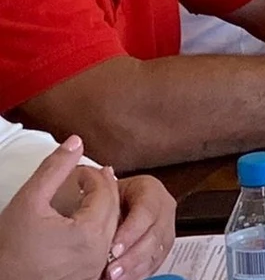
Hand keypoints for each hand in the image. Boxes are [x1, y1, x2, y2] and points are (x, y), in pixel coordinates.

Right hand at [0, 137, 117, 279]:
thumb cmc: (9, 246)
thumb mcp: (29, 200)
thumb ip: (54, 168)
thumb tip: (76, 140)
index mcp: (90, 233)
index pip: (105, 192)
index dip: (92, 176)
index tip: (77, 171)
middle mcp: (100, 253)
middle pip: (113, 211)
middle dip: (103, 189)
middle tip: (92, 175)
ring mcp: (95, 269)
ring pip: (112, 230)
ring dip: (104, 209)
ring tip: (92, 194)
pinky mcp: (88, 278)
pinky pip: (103, 249)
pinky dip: (100, 231)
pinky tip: (88, 221)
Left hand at [108, 176, 174, 279]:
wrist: (111, 202)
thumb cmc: (104, 195)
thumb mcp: (102, 192)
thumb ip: (100, 201)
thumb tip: (88, 211)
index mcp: (149, 189)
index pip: (146, 211)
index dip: (131, 231)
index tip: (113, 248)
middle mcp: (162, 208)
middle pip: (155, 234)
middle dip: (133, 255)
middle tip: (113, 269)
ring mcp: (166, 228)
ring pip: (158, 250)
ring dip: (136, 267)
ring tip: (115, 277)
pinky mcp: (162, 246)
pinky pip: (156, 261)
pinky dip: (140, 272)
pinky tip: (125, 277)